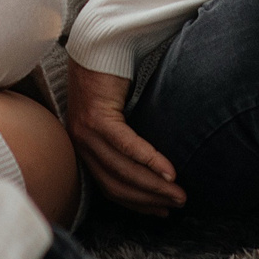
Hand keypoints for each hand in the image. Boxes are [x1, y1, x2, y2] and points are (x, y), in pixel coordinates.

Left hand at [66, 64, 183, 215]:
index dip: (137, 203)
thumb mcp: (113, 118)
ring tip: (177, 193)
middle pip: (117, 185)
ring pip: (122, 170)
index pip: (110, 187)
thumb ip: (122, 141)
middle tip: (176, 205)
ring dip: (153, 186)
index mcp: (85, 148)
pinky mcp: (97, 118)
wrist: (95, 47)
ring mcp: (87, 132)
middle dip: (149, 199)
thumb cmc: (108, 80)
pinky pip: (126, 146)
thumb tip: (150, 164)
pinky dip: (149, 161)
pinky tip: (168, 172)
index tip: (160, 210)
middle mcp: (81, 145)